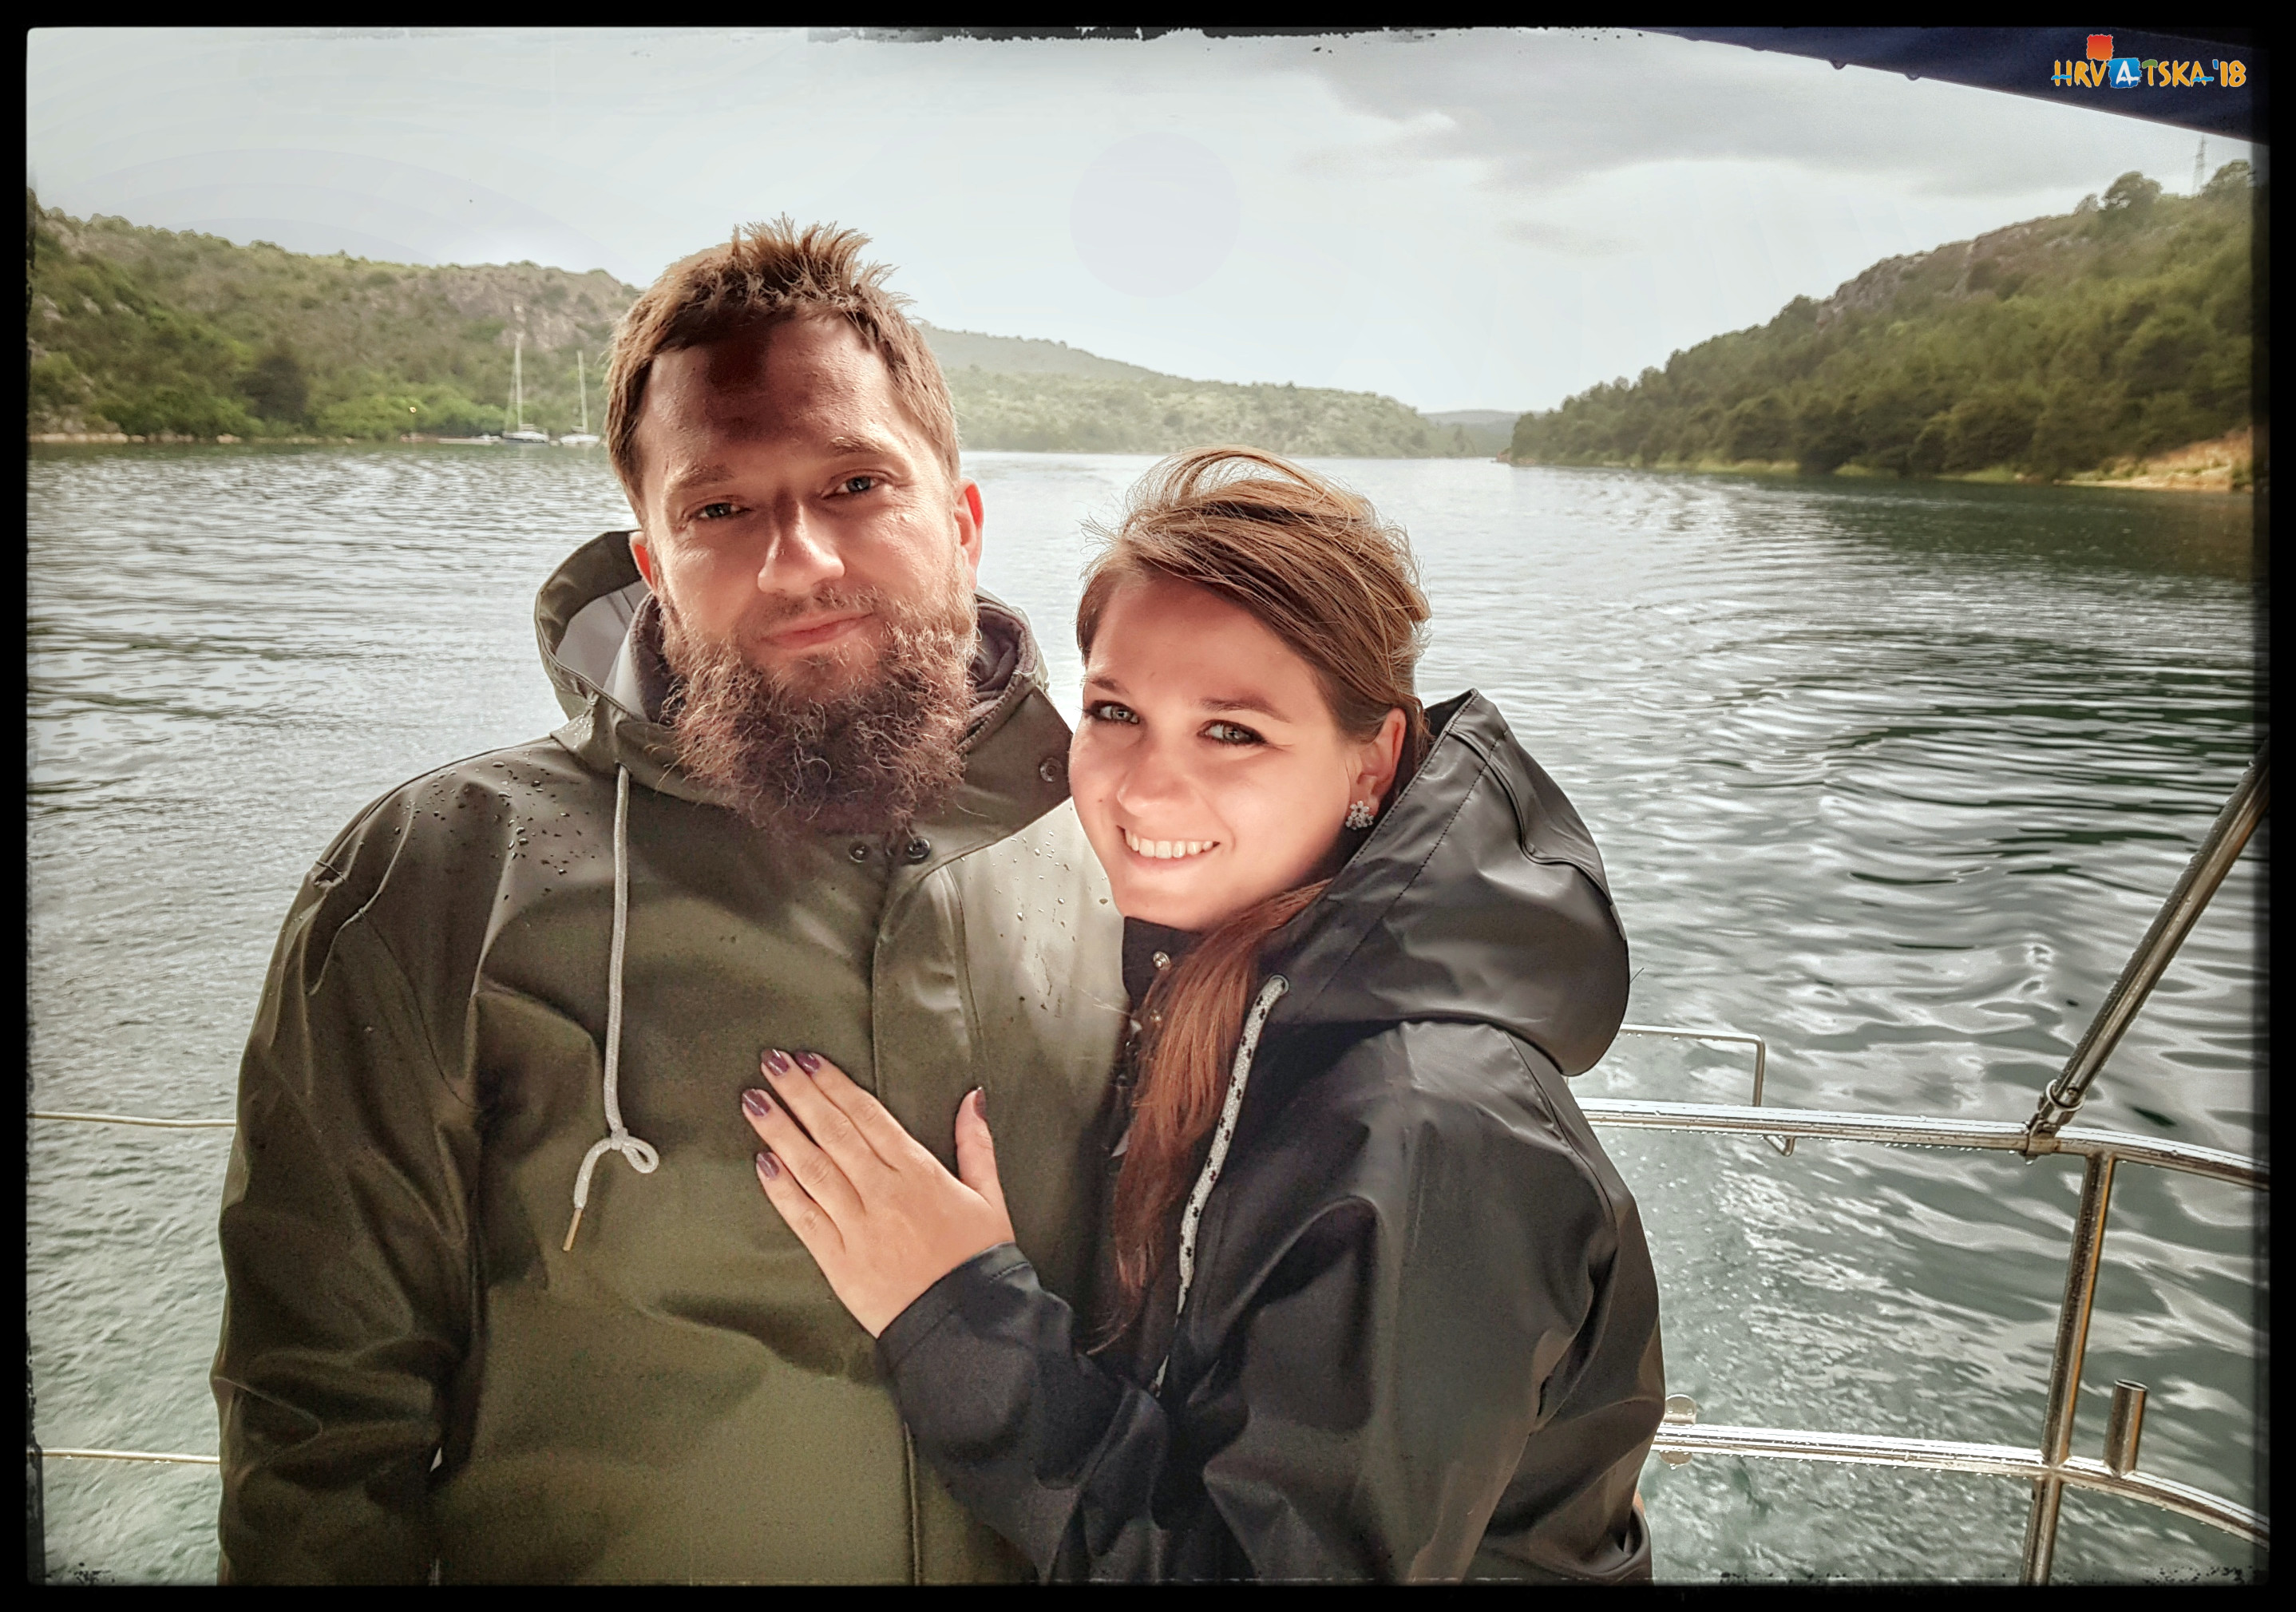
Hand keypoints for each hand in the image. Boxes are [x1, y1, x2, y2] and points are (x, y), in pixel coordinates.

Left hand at [741, 1049, 1013, 1336]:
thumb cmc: (980, 1261)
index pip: (867, 1116)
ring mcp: (857, 1226)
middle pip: (832, 1132)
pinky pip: (804, 1217)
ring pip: (811, 1167)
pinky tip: (762, 1162)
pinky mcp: (838, 1260)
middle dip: (799, 1093)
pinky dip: (781, 1189)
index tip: (809, 1059)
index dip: (835, 1084)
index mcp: (919, 1172)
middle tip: (771, 1061)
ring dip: (779, 1131)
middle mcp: (883, 1193)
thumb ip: (976, 1144)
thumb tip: (972, 1097)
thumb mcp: (990, 1197)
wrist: (967, 1326)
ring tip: (753, 1101)